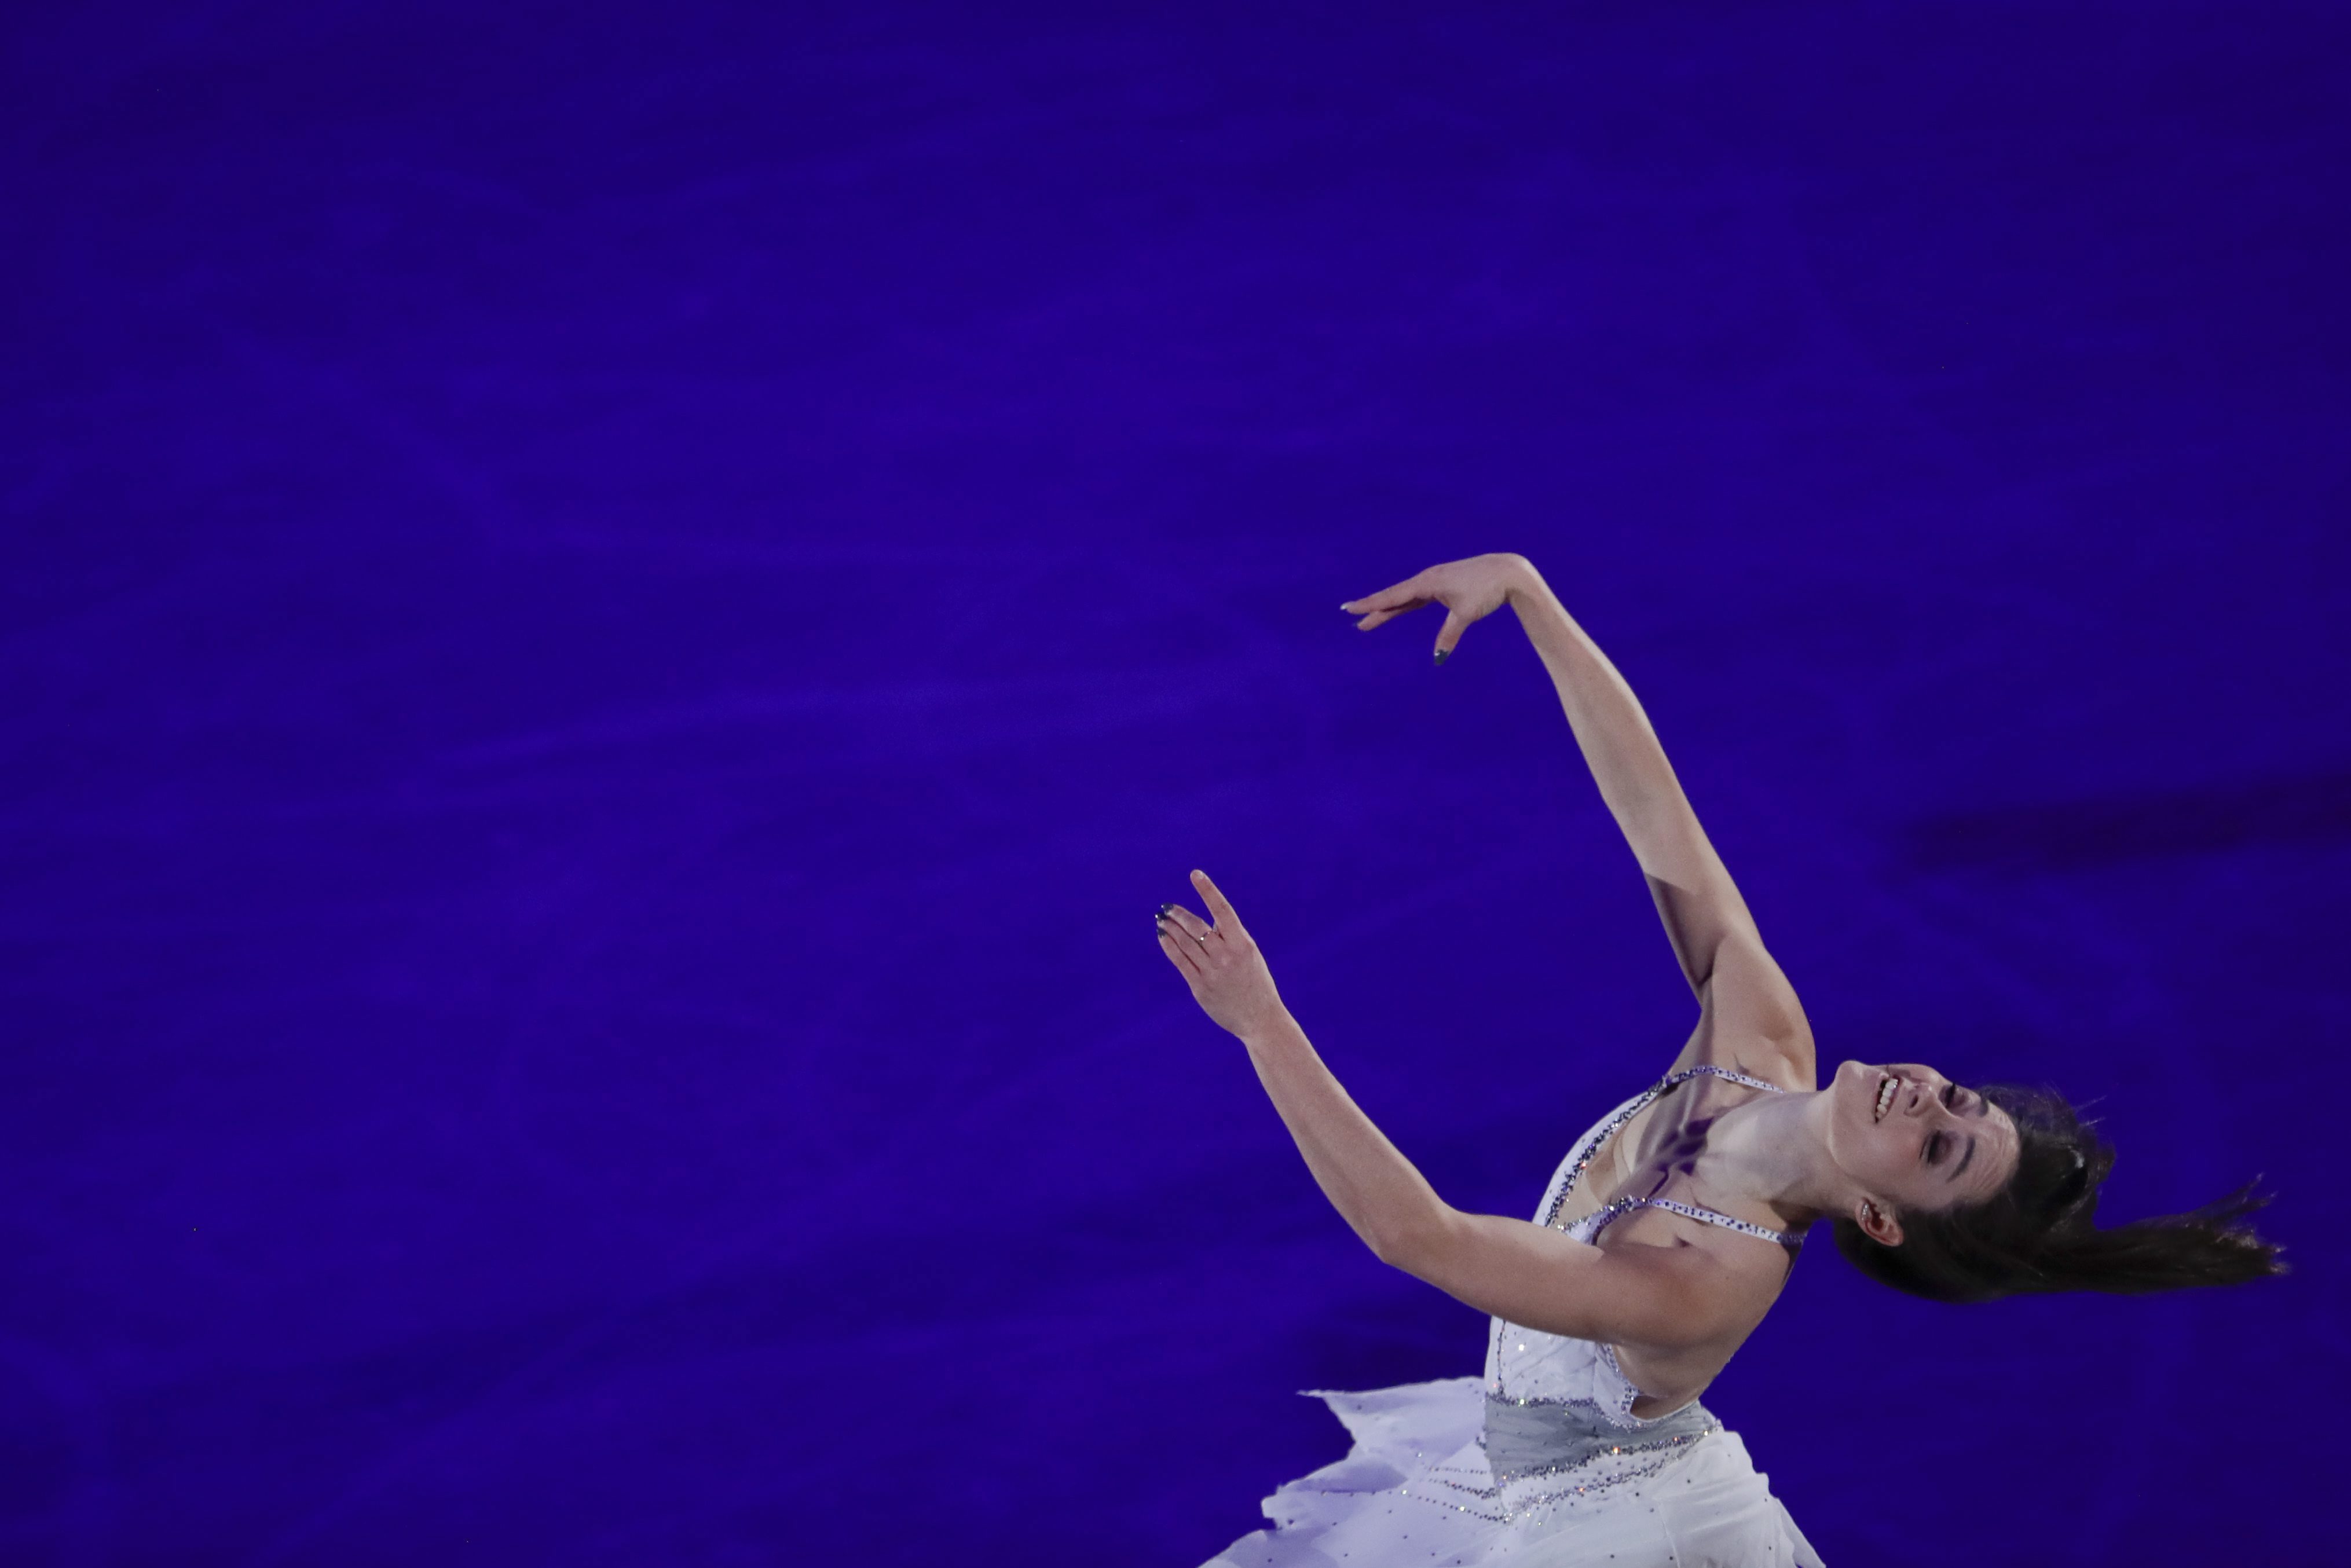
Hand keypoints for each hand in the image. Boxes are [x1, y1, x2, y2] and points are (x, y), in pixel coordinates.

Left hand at [1155, 869, 1288, 1040]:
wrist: (1260, 1019)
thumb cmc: (1255, 983)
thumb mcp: (1250, 955)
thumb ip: (1229, 938)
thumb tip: (1202, 923)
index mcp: (1243, 944)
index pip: (1222, 910)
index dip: (1208, 890)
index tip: (1195, 874)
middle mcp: (1226, 955)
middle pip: (1196, 927)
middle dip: (1178, 914)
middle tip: (1166, 907)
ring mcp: (1212, 972)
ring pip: (1184, 943)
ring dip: (1169, 928)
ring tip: (1161, 920)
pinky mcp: (1200, 987)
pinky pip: (1180, 961)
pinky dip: (1169, 946)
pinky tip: (1163, 937)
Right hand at [1340, 552, 1535, 663]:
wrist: (1508, 572)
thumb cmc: (1487, 589)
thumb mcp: (1466, 614)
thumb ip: (1449, 634)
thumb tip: (1438, 657)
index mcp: (1428, 582)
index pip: (1393, 596)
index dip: (1371, 605)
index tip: (1351, 608)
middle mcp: (1428, 579)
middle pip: (1395, 597)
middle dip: (1374, 609)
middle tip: (1354, 619)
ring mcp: (1435, 581)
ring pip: (1405, 597)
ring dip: (1388, 608)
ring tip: (1370, 620)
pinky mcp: (1444, 584)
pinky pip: (1418, 596)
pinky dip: (1405, 604)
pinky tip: (1398, 609)